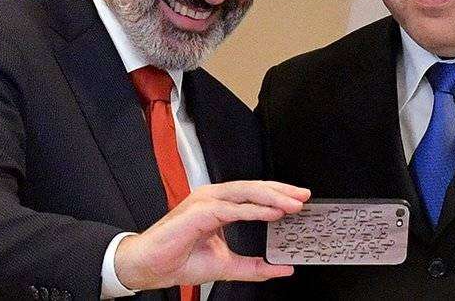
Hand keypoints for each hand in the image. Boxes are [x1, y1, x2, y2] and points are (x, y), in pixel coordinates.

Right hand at [114, 180, 309, 289]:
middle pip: (254, 187)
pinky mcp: (198, 211)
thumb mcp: (227, 265)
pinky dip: (254, 209)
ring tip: (292, 205)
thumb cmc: (179, 260)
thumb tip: (282, 268)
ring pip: (245, 192)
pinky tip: (271, 213)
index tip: (300, 201)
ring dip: (272, 197)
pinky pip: (232, 208)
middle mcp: (213, 198)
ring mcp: (205, 202)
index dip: (278, 195)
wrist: (150, 268)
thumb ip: (254, 266)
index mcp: (219, 205)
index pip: (254, 194)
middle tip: (304, 197)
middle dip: (281, 191)